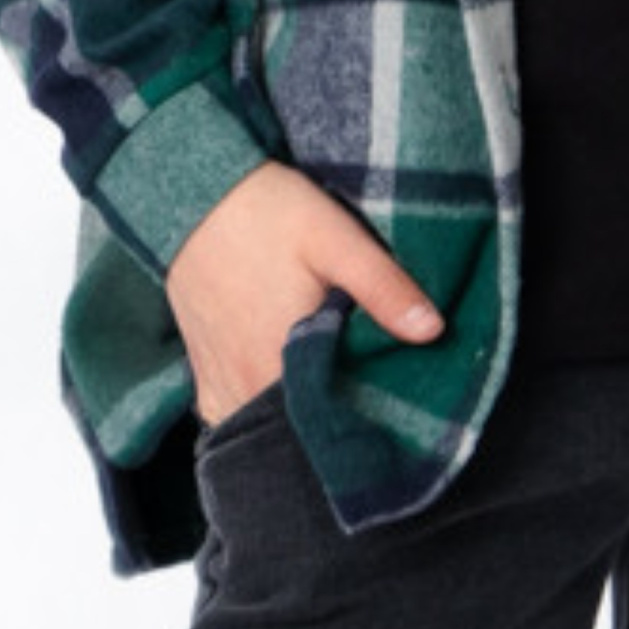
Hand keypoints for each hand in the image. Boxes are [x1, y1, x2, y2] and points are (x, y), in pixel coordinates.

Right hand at [164, 163, 442, 424]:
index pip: (334, 426)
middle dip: (336, 423)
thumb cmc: (268, 214)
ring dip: (299, 421)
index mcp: (281, 366)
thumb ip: (383, 287)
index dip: (369, 423)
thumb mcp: (336, 238)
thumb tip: (434, 332)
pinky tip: (288, 392)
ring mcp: (220, 388)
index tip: (397, 410)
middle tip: (371, 396)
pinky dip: (261, 413)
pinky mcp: (203, 378)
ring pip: (267, 428)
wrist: (194, 195)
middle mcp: (244, 389)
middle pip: (300, 433)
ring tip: (334, 394)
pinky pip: (235, 418)